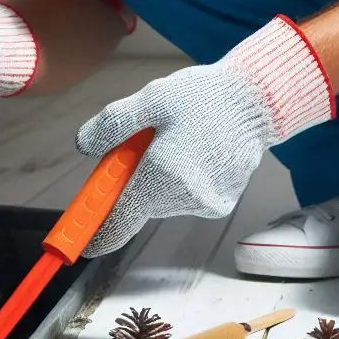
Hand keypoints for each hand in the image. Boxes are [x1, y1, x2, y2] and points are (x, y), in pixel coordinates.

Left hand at [75, 16, 334, 255]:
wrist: (258, 100)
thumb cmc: (203, 97)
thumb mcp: (151, 99)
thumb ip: (112, 124)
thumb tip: (83, 145)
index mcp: (162, 177)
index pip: (120, 222)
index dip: (96, 233)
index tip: (80, 242)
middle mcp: (186, 200)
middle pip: (139, 202)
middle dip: (131, 179)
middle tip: (142, 142)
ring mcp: (207, 205)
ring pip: (162, 196)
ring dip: (159, 174)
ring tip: (180, 137)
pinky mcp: (221, 203)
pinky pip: (185, 195)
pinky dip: (181, 177)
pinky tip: (198, 148)